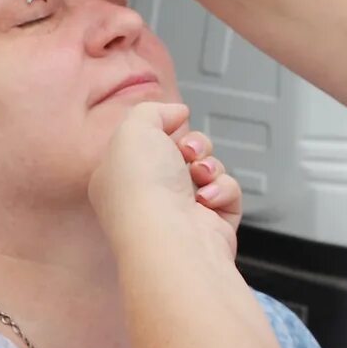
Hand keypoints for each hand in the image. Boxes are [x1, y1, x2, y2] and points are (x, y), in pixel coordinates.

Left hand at [92, 101, 239, 255]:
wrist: (173, 237)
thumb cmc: (144, 192)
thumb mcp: (134, 128)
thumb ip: (153, 111)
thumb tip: (175, 112)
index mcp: (119, 178)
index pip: (144, 145)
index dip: (161, 130)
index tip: (172, 122)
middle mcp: (147, 198)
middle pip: (182, 154)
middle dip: (193, 145)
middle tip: (188, 151)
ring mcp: (180, 214)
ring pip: (208, 171)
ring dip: (210, 166)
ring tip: (199, 177)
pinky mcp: (210, 227)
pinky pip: (227, 193)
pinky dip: (223, 191)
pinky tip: (208, 199)